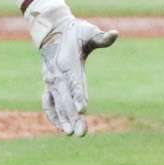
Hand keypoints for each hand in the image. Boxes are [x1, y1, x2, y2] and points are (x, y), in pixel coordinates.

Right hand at [32, 3, 118, 136]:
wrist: (52, 31)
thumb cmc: (74, 32)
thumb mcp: (88, 31)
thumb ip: (101, 37)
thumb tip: (116, 34)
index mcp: (68, 63)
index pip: (74, 82)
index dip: (78, 95)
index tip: (83, 110)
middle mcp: (57, 75)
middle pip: (65, 99)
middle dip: (72, 116)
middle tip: (81, 132)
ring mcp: (51, 81)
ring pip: (56, 104)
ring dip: (63, 119)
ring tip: (71, 134)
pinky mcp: (49, 85)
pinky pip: (48, 103)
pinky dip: (53, 116)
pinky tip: (62, 128)